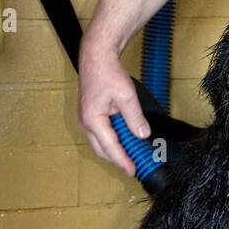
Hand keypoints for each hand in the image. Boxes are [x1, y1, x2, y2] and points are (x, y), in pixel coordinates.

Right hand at [78, 37, 149, 174]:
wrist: (96, 57)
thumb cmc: (107, 73)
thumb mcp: (126, 96)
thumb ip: (135, 118)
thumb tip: (142, 135)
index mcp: (93, 120)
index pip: (110, 147)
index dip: (122, 161)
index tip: (133, 171)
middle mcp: (86, 123)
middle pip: (102, 150)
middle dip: (118, 159)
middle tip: (134, 165)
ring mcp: (87, 119)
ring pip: (100, 143)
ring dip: (115, 150)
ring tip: (132, 154)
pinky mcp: (91, 115)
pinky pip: (101, 134)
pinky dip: (112, 140)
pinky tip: (125, 138)